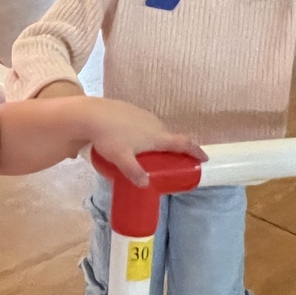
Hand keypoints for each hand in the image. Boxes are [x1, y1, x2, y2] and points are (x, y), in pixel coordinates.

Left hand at [85, 98, 206, 186]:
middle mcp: (154, 123)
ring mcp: (143, 114)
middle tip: (173, 162)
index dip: (195, 151)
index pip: (183, 143)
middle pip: (170, 137)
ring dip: (159, 141)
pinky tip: (134, 140)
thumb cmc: (109, 137)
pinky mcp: (132, 109)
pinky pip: (145, 124)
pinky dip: (146, 133)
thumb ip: (134, 172)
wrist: (91, 114)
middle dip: (174, 149)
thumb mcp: (121, 159)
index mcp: (157, 136)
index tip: (204, 158)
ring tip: (151, 154)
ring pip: (157, 130)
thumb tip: (145, 185)